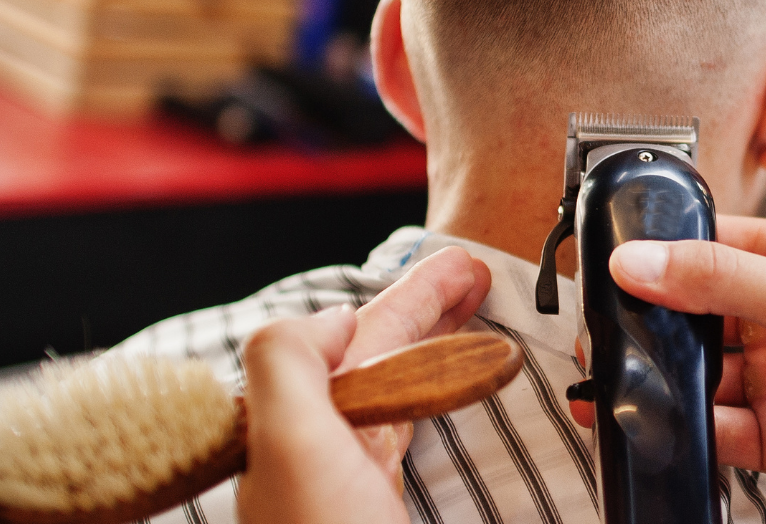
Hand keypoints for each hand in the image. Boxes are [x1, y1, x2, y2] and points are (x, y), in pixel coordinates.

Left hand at [238, 248, 489, 523]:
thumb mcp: (288, 441)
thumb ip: (289, 361)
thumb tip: (334, 318)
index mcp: (289, 415)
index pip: (357, 332)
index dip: (413, 295)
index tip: (458, 265)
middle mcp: (314, 436)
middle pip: (379, 351)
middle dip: (428, 309)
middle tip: (476, 275)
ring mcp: (345, 470)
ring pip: (396, 384)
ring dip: (435, 344)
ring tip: (472, 313)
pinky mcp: (374, 501)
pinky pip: (407, 426)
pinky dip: (433, 395)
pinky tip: (444, 387)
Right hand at [605, 216, 765, 520]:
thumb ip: (721, 280)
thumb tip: (643, 261)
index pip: (710, 249)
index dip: (661, 256)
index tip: (612, 267)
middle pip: (693, 318)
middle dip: (650, 327)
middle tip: (602, 334)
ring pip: (696, 378)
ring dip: (659, 382)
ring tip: (615, 383)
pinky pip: (712, 432)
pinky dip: (681, 432)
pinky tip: (657, 426)